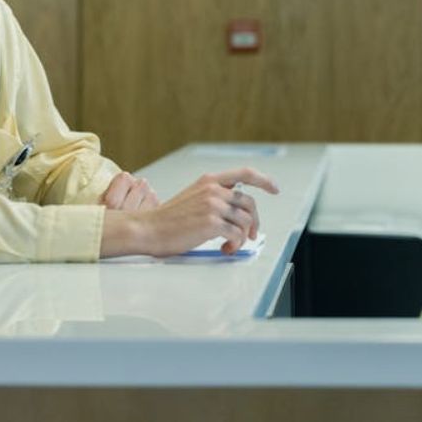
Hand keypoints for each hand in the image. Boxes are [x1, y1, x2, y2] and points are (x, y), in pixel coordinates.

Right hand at [101, 167, 278, 257]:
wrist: (148, 229)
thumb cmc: (168, 219)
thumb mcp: (193, 198)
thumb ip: (215, 198)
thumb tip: (238, 214)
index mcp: (209, 181)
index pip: (245, 173)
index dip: (264, 180)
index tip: (274, 189)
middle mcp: (213, 190)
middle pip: (249, 203)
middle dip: (254, 221)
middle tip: (249, 235)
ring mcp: (213, 205)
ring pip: (245, 221)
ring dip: (242, 237)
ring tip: (229, 245)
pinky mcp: (212, 223)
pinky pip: (237, 234)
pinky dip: (235, 244)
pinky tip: (225, 249)